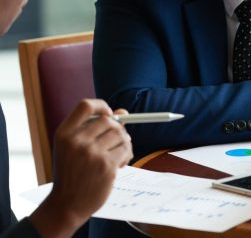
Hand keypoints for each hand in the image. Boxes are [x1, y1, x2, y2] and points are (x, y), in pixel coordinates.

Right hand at [30, 99, 132, 237]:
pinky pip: (125, 149)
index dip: (101, 106)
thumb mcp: (73, 147)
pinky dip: (126, 155)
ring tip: (117, 154)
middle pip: (108, 120)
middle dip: (116, 129)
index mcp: (64, 133)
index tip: (108, 114)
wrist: (65, 205)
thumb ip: (94, 128)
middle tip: (116, 141)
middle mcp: (76, 141)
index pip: (86, 105)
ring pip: (120, 134)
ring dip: (124, 142)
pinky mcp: (106, 165)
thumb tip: (123, 112)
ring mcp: (92, 153)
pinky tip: (119, 164)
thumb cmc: (72, 173)